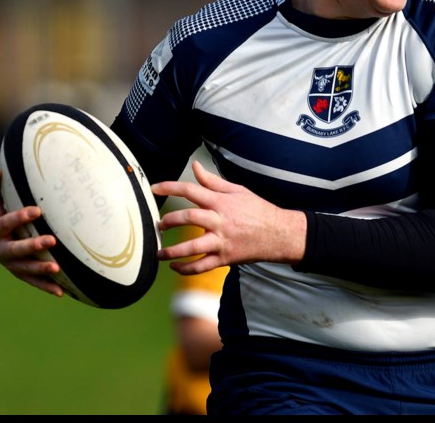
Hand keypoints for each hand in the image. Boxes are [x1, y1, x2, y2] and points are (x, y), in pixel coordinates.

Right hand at [0, 170, 64, 296]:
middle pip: (15, 250)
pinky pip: (34, 282)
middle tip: (51, 240)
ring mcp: (11, 264)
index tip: (37, 210)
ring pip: (26, 269)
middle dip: (32, 246)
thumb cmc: (0, 211)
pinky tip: (61, 291)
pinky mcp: (22, 274)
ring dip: (40, 270)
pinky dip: (46, 287)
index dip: (18, 218)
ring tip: (57, 268)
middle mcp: (0, 249)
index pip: (4, 223)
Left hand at [151, 161, 305, 273]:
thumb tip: (195, 166)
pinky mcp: (226, 258)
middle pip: (188, 217)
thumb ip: (212, 181)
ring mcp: (222, 241)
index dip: (169, 187)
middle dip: (169, 220)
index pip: (190, 190)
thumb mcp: (237, 190)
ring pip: (193, 247)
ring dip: (172, 251)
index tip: (154, 188)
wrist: (280, 234)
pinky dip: (186, 268)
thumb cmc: (258, 210)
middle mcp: (220, 221)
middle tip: (159, 224)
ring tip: (159, 253)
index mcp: (221, 202)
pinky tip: (175, 267)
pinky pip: (202, 266)